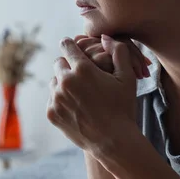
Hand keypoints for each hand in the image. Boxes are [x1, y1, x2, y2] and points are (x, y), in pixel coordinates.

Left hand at [48, 35, 138, 154]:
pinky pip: (52, 99)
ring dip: (64, 84)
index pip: (66, 45)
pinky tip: (76, 108)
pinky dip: (61, 101)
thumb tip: (104, 37)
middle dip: (68, 66)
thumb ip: (118, 51)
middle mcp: (65, 81)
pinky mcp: (52, 113)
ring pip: (54, 82)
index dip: (70, 45)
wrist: (113, 141)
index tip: (71, 46)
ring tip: (80, 94)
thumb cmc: (123, 107)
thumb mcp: (127, 77)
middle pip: (58, 63)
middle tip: (81, 76)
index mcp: (82, 69)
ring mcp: (56, 98)